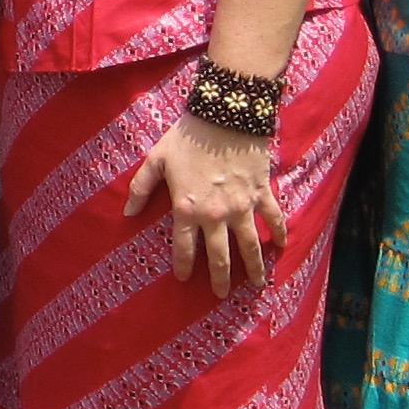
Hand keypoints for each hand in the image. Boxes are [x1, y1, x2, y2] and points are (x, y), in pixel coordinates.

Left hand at [125, 113, 283, 294]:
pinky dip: (279, 232)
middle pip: (218, 256)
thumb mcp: (156, 159)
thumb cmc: (187, 136)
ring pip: (249, 245)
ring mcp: (241, 206)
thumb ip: (141, 187)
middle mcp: (215, 215)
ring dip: (253, 267)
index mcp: (186, 209)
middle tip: (221, 294)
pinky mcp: (261, 193)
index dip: (182, 265)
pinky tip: (282, 247)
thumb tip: (127, 212)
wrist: (225, 114)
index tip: (183, 278)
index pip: (182, 247)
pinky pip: (273, 218)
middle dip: (219, 278)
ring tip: (256, 284)